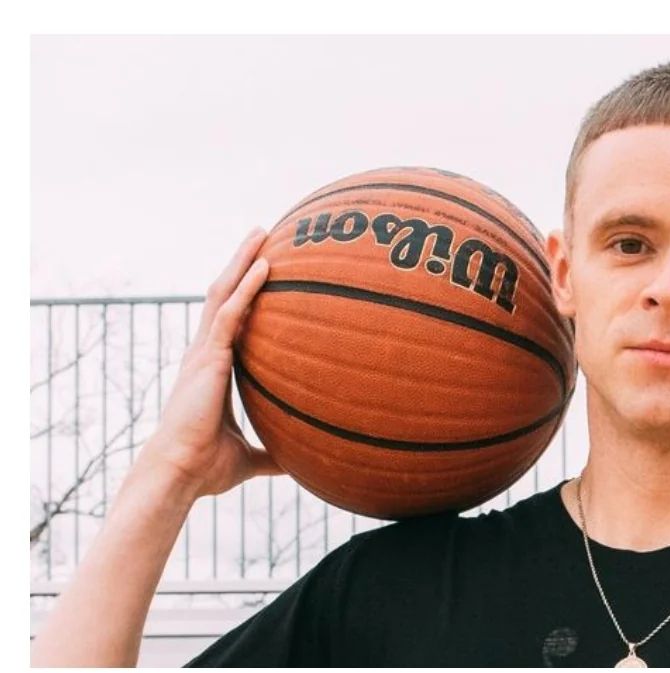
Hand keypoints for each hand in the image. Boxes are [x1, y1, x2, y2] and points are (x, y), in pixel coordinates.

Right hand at [141, 227, 284, 498]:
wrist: (180, 473)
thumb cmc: (206, 466)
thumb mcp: (249, 456)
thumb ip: (272, 453)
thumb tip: (299, 462)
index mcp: (212, 367)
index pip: (229, 319)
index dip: (244, 293)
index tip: (264, 270)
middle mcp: (205, 352)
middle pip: (224, 294)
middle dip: (241, 263)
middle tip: (263, 235)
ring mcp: (204, 352)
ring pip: (224, 293)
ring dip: (243, 261)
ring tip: (262, 233)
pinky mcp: (207, 358)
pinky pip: (229, 315)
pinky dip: (247, 289)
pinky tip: (265, 267)